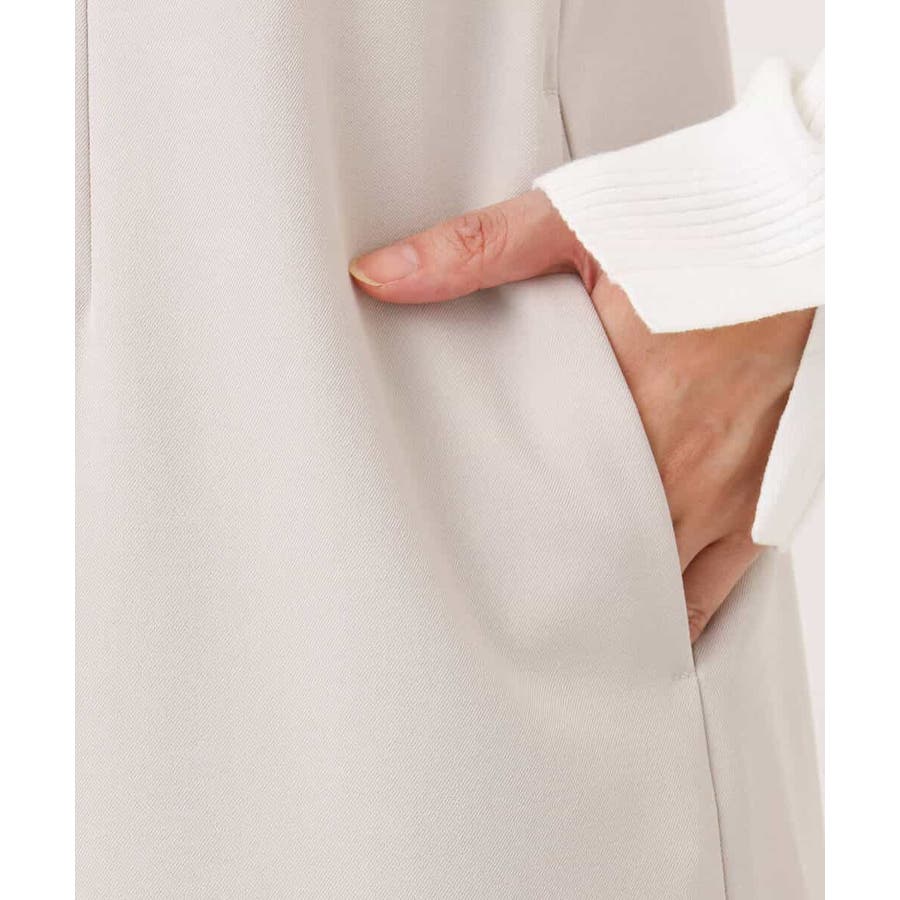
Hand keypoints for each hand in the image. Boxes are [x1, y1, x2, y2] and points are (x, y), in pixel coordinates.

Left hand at [350, 190, 813, 641]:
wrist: (813, 220)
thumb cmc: (710, 219)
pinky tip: (641, 630)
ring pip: (646, 580)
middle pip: (587, 551)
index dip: (492, 538)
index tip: (454, 562)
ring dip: (599, 601)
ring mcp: (723, 488)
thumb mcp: (581, 219)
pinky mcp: (762, 496)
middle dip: (540, 581)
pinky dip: (676, 613)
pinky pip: (719, 586)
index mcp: (619, 394)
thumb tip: (383, 274)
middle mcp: (675, 456)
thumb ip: (478, 249)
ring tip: (552, 626)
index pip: (534, 494)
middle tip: (492, 604)